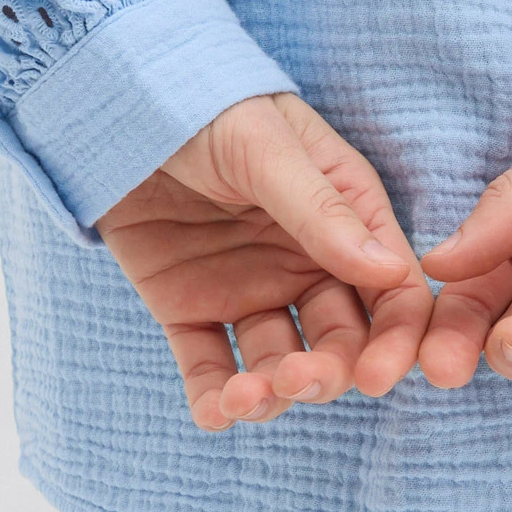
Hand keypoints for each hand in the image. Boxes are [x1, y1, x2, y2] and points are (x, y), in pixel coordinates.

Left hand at [97, 93, 430, 429]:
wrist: (116, 99)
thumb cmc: (207, 104)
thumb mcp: (266, 147)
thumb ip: (321, 211)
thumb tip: (391, 273)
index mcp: (346, 217)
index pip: (392, 292)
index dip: (395, 339)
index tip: (380, 376)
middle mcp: (306, 262)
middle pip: (341, 340)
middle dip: (329, 371)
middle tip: (301, 378)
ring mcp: (249, 288)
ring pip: (278, 362)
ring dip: (272, 392)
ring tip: (247, 395)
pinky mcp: (190, 307)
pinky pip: (210, 365)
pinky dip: (215, 398)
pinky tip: (215, 412)